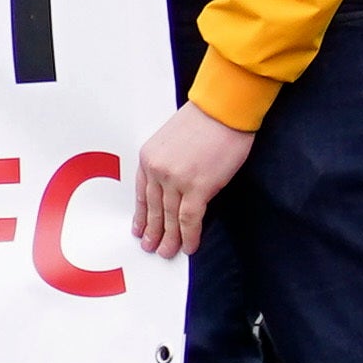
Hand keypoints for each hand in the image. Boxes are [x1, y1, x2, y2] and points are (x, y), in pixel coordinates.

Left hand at [129, 102, 253, 259]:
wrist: (223, 109)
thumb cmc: (204, 120)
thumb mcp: (171, 140)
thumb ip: (166, 163)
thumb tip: (173, 188)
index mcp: (148, 157)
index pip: (141, 194)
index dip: (141, 215)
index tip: (139, 230)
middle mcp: (157, 170)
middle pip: (154, 209)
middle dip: (153, 232)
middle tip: (151, 248)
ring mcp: (175, 180)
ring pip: (170, 218)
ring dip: (170, 238)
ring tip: (167, 253)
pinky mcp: (198, 187)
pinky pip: (190, 219)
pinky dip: (189, 236)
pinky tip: (189, 247)